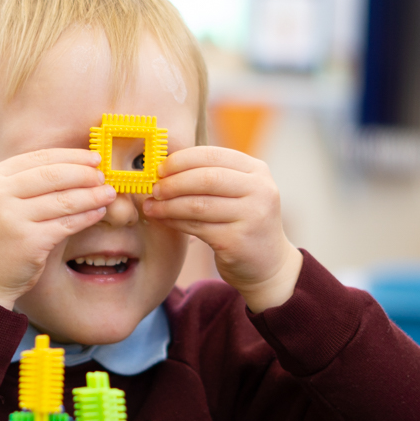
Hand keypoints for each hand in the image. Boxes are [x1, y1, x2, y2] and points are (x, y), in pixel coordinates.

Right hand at [0, 149, 115, 309]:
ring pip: (63, 199)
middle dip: (83, 174)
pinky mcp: (28, 241)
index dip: (71, 156)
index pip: (38, 157)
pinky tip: (98, 213)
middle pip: (52, 175)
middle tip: (102, 176)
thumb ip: (25, 183)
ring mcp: (11, 218)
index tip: (93, 158)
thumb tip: (73, 166)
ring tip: (108, 193)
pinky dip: (87, 216)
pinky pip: (67, 224)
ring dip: (91, 195)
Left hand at [141, 146, 302, 312]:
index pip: (212, 156)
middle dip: (173, 182)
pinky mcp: (237, 241)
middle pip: (206, 179)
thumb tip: (164, 167)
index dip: (181, 160)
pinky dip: (175, 222)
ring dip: (168, 205)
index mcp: (257, 170)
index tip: (160, 168)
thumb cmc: (243, 223)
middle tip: (154, 188)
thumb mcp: (239, 192)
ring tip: (151, 206)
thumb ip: (211, 176)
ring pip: (198, 205)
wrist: (268, 265)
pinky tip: (163, 219)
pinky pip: (197, 227)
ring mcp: (251, 216)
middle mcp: (260, 190)